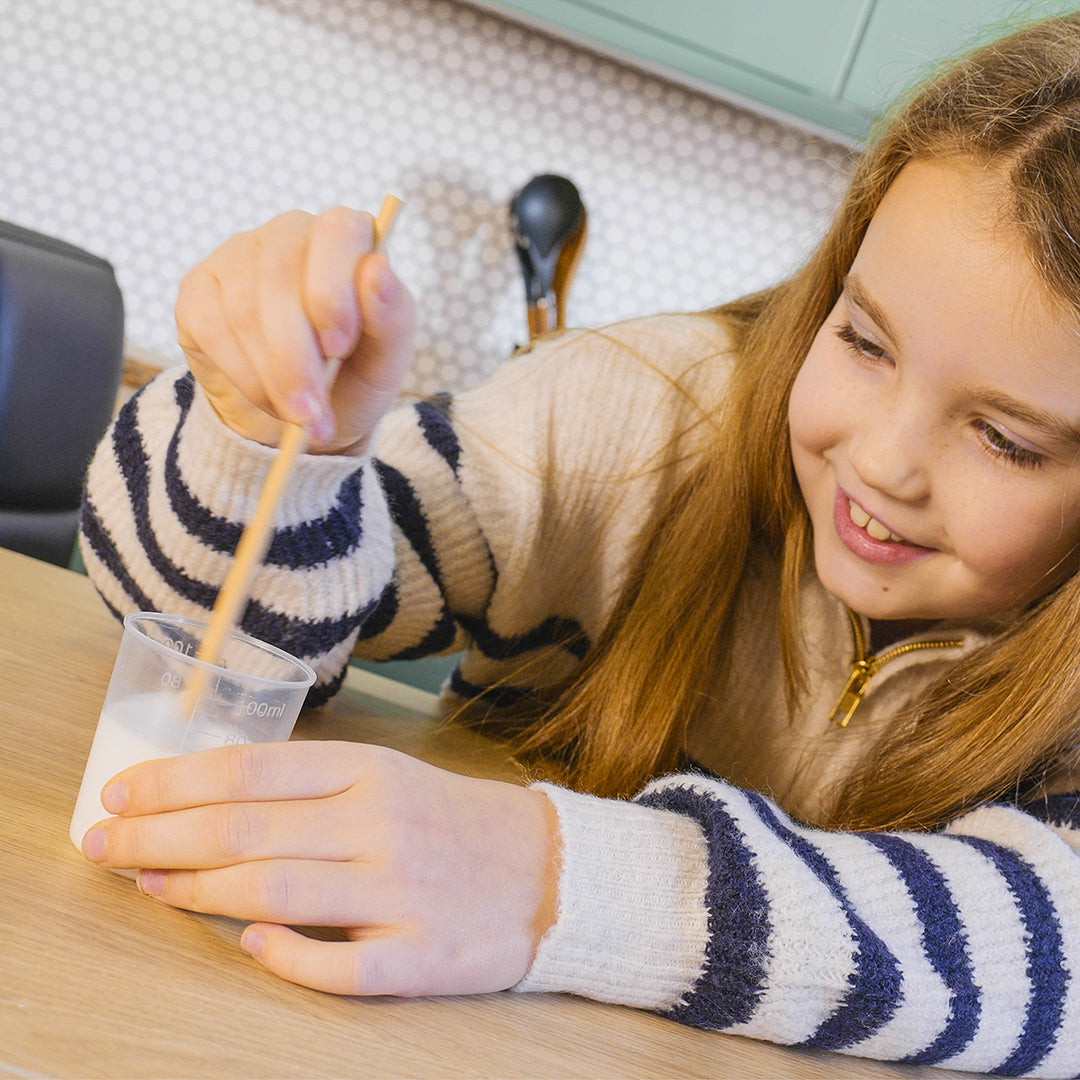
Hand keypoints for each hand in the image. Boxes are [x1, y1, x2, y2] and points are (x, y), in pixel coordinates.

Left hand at [81, 741, 559, 996]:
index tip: (119, 793)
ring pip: (277, 891)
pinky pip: (340, 965)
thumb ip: (311, 789)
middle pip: (247, 830)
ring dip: (197, 894)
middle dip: (159, 837)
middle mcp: (380, 824)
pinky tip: (249, 948)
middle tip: (100, 845)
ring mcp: (401, 890)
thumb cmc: (452, 822)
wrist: (549, 870)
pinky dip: (287, 957)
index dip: (177, 782)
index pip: (254, 769)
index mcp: (371, 771)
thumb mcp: (389, 779)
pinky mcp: (421, 953)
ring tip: (145, 888)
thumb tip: (212, 806)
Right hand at [175, 207, 416, 452]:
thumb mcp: (386, 361)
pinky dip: (242, 375)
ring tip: (299, 417)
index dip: (332, 289)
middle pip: (280, 274)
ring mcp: (238, 256)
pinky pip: (211, 327)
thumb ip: (393, 318)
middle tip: (312, 412)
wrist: (303, 415)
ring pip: (244, 308)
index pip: (337, 231)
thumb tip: (378, 270)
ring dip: (272, 376)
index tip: (338, 348)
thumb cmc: (352, 378)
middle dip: (296, 356)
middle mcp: (290, 234)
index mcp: (347, 238)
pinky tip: (266, 398)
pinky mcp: (198, 289)